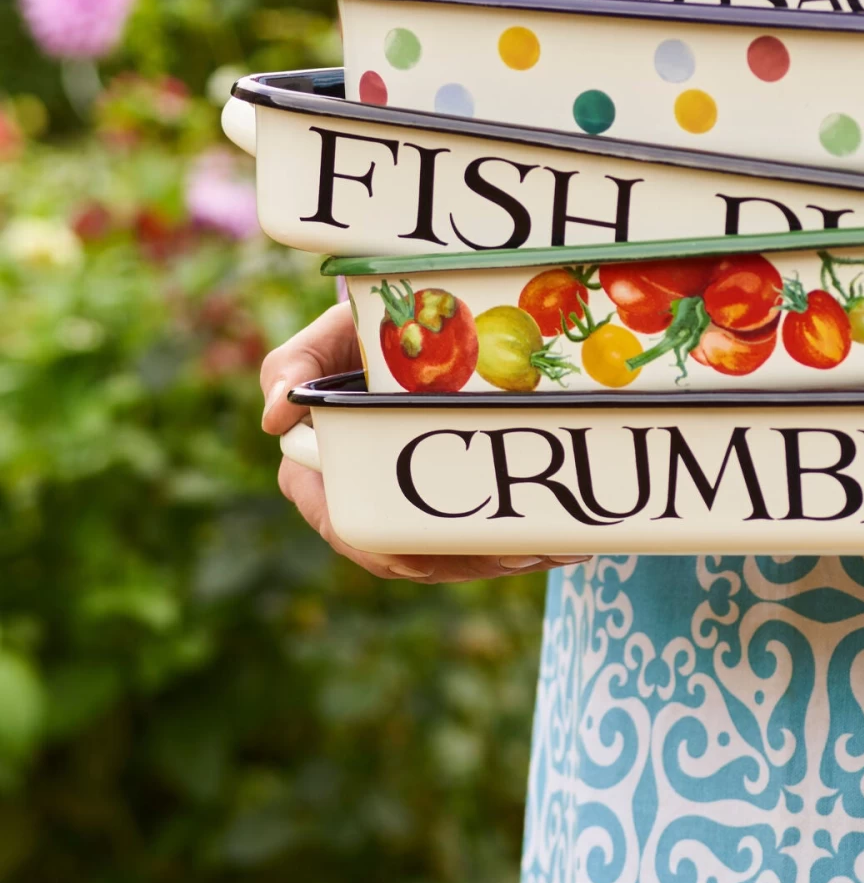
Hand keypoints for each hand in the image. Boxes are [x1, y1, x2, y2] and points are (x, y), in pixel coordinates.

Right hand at [260, 302, 586, 583]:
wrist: (414, 320)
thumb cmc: (362, 327)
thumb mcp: (328, 334)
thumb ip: (294, 363)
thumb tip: (273, 415)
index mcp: (322, 472)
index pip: (348, 528)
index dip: (388, 552)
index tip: (430, 558)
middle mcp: (369, 494)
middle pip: (418, 554)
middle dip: (470, 562)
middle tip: (524, 551)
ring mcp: (417, 498)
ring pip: (460, 551)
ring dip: (510, 556)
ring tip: (562, 546)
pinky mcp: (458, 493)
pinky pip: (488, 532)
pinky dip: (530, 538)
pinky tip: (572, 539)